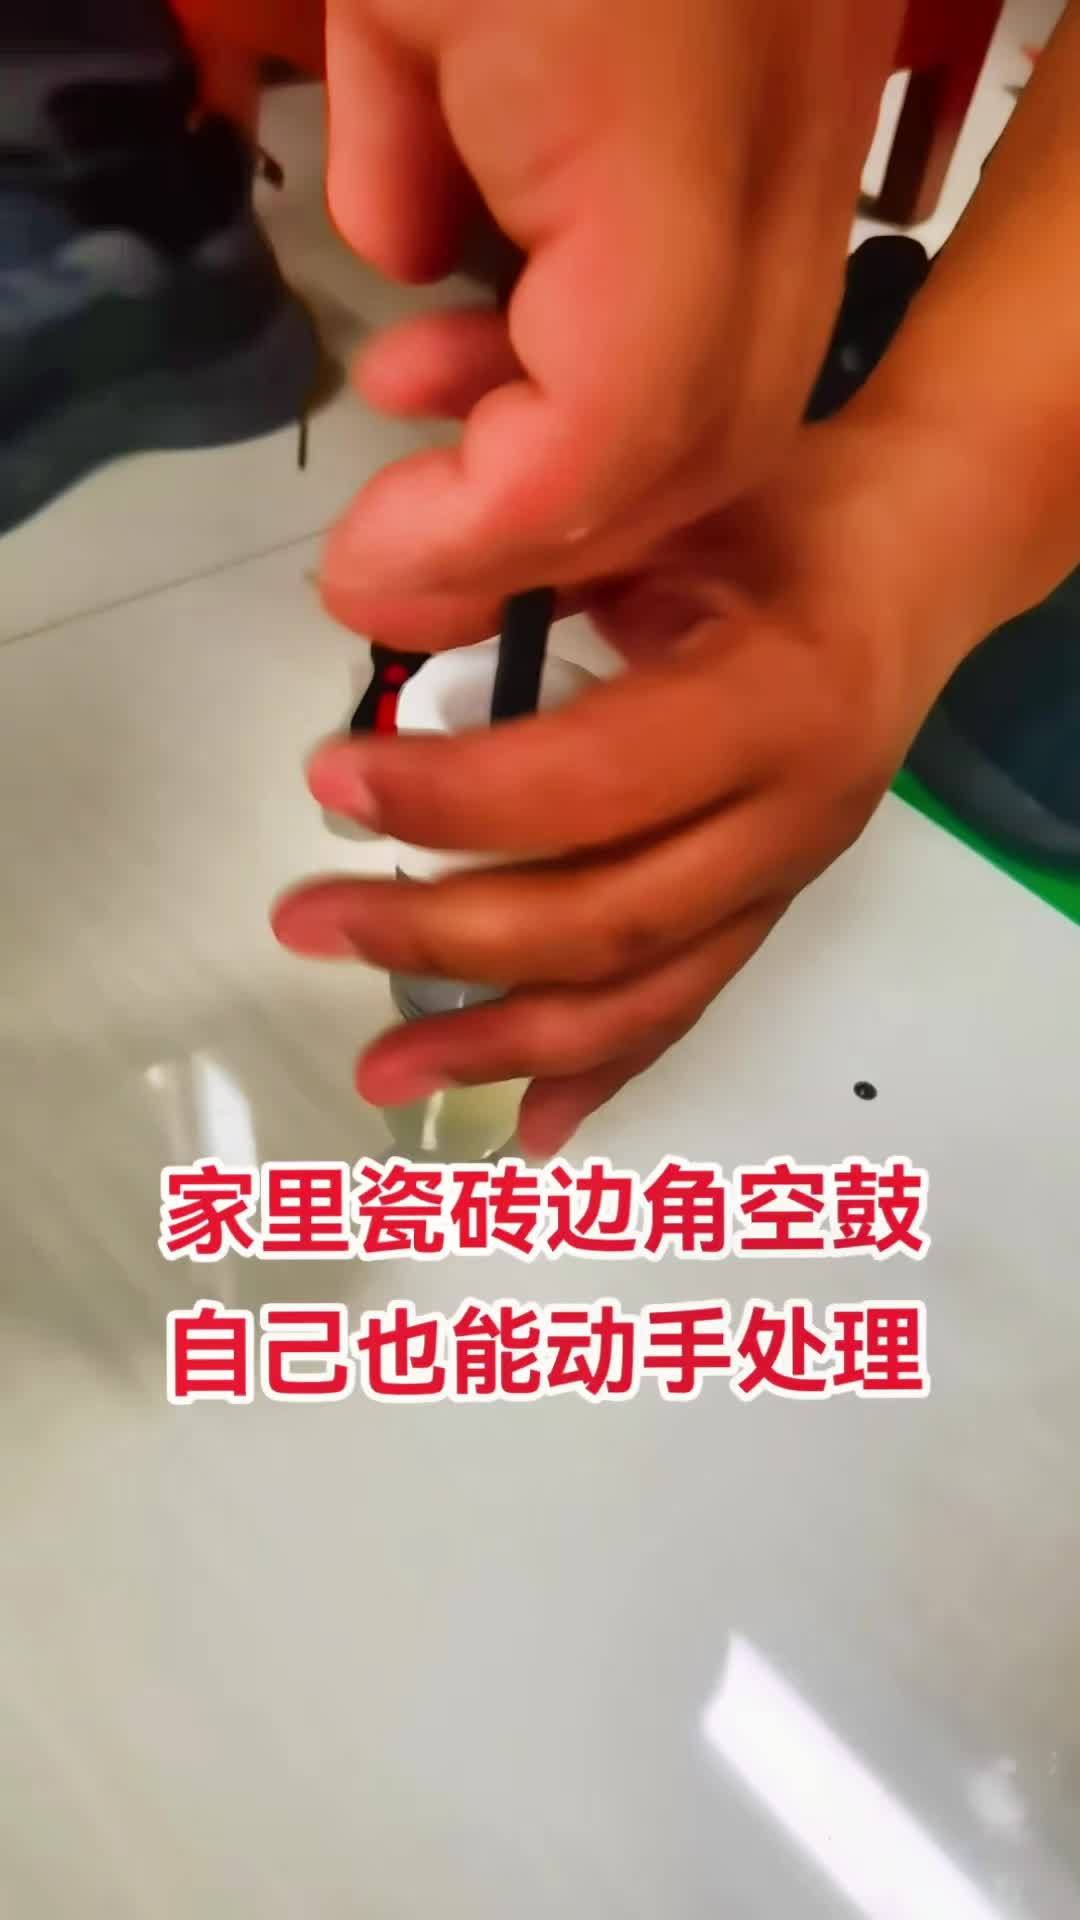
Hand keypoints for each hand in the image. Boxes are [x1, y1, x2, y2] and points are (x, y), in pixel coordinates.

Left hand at [274, 415, 998, 1154]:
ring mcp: (786, 885)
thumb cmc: (782, 511)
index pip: (595, 784)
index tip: (331, 782)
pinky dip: (599, 1075)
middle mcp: (794, 820)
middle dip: (442, 937)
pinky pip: (680, 1013)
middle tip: (308, 924)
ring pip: (641, 999)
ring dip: (501, 1043)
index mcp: (775, 702)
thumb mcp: (669, 496)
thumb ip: (543, 562)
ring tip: (381, 1067)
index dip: (455, 799)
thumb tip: (373, 615)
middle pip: (608, 922)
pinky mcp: (768, 915)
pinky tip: (524, 1125)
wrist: (915, 566)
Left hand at [320, 0, 904, 645]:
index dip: (491, 530)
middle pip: (712, 442)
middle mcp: (789, 153)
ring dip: (594, 476)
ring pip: (749, 396)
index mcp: (659, 116)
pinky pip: (750, 312)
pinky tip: (507, 347)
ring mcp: (823, 144)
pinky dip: (636, 378)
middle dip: (550, 545)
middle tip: (404, 577)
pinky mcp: (818, 127)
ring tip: (439, 490)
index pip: (615, 422)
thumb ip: (393, 149)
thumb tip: (414, 271)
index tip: (374, 560)